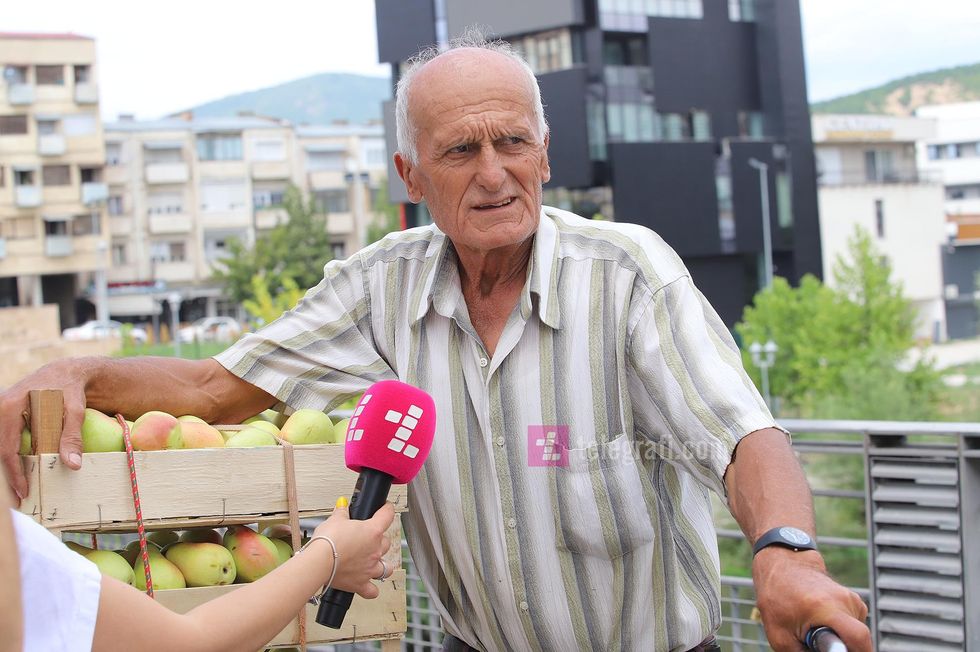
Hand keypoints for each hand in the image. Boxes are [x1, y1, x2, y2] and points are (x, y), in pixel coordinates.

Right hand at [0, 359, 89, 502]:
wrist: (65, 372)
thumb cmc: (69, 389)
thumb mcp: (74, 410)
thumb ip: (71, 437)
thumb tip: (73, 465)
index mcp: (10, 408)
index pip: (8, 449)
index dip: (15, 474)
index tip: (24, 492)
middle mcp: (0, 409)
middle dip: (7, 476)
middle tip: (17, 499)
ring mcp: (0, 412)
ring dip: (7, 467)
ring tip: (16, 490)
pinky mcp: (5, 416)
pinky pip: (4, 440)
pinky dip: (10, 457)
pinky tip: (18, 472)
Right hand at [313, 501, 393, 598]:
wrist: (320, 561)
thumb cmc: (328, 540)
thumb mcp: (334, 520)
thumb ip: (341, 512)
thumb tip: (342, 505)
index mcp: (372, 531)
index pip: (387, 516)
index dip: (387, 510)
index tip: (386, 508)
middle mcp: (375, 550)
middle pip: (386, 543)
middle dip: (379, 540)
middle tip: (368, 539)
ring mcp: (370, 568)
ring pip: (386, 568)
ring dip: (382, 564)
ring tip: (374, 562)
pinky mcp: (361, 583)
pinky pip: (372, 591)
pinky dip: (372, 589)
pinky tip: (369, 586)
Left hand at [752, 548, 870, 651]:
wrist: (783, 564)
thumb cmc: (776, 597)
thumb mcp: (780, 634)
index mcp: (827, 608)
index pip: (859, 638)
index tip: (839, 650)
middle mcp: (845, 600)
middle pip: (860, 638)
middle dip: (845, 646)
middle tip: (821, 642)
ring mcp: (851, 597)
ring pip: (856, 631)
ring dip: (842, 637)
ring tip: (817, 628)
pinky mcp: (854, 598)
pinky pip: (854, 623)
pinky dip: (842, 628)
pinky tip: (823, 621)